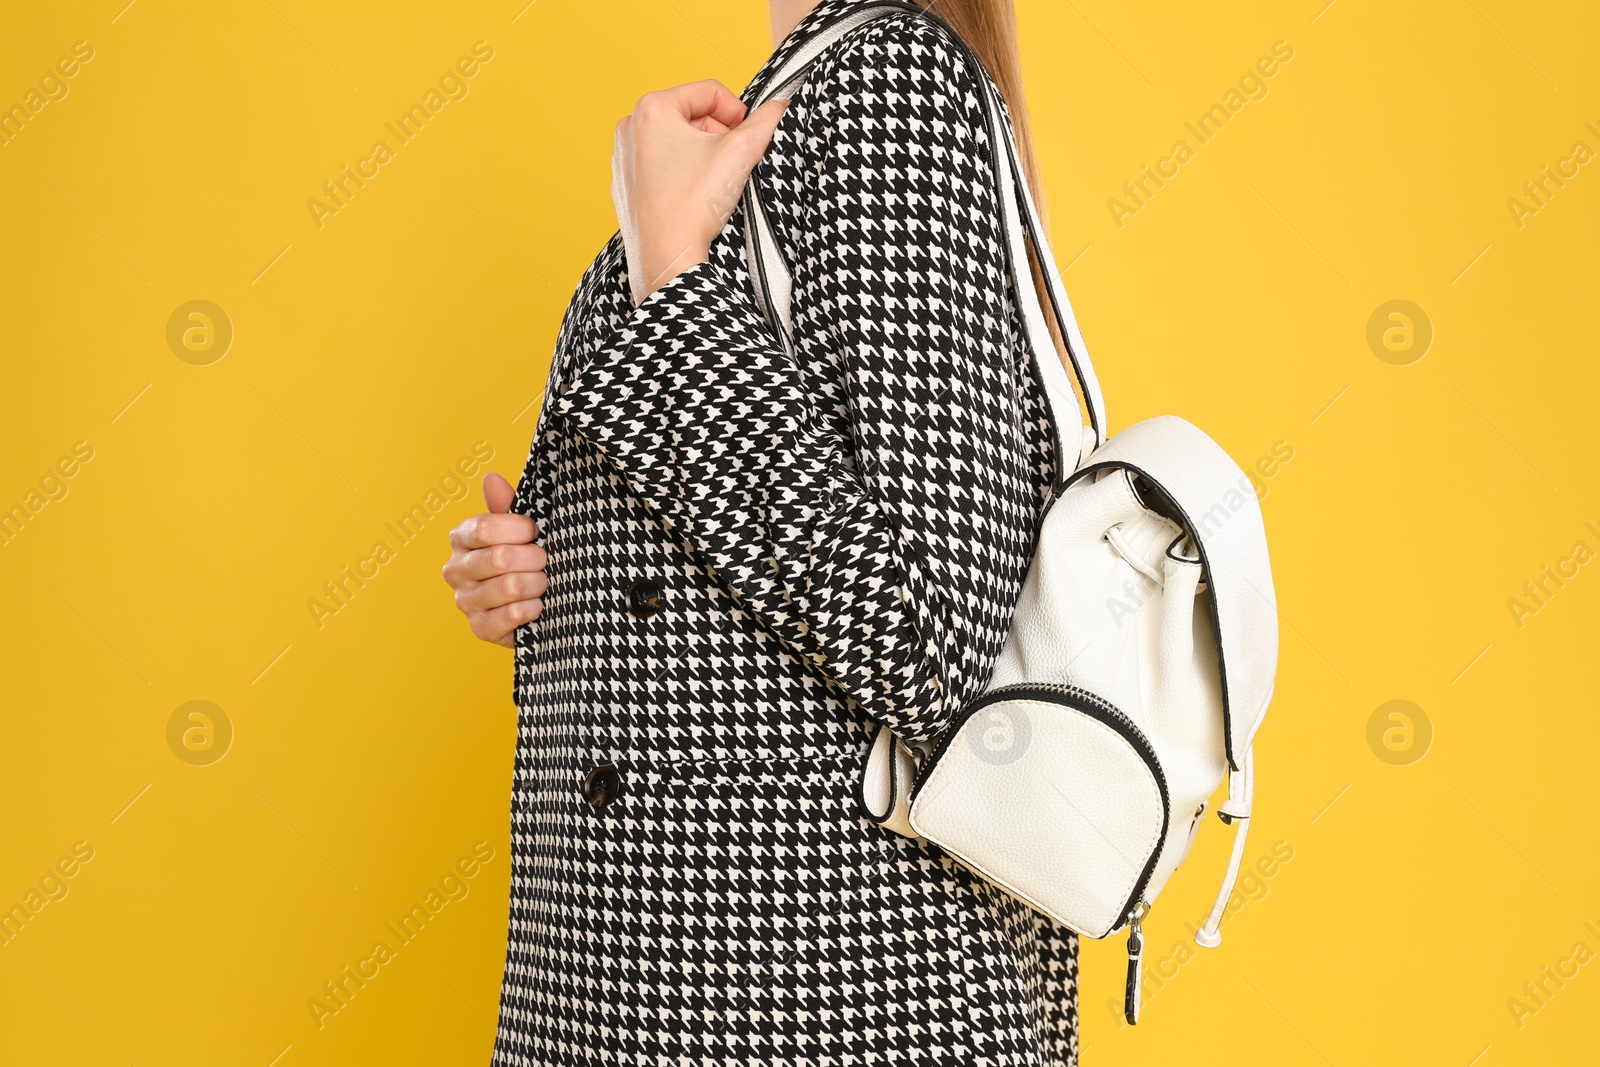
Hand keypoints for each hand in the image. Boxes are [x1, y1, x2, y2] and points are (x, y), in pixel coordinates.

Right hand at [443, 472, 547, 646]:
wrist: (535, 602)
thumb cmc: (525, 557)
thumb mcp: (519, 529)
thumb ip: (506, 504)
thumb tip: (491, 477)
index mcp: (461, 538)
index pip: (484, 528)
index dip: (518, 529)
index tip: (534, 532)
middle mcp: (455, 570)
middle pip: (500, 558)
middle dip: (534, 558)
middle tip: (544, 561)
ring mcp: (466, 602)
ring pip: (509, 587)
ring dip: (537, 584)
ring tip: (543, 582)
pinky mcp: (480, 629)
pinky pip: (511, 616)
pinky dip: (531, 609)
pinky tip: (537, 604)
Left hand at [612, 79, 788, 304]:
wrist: (666, 259)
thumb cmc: (693, 206)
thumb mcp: (740, 153)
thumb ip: (766, 121)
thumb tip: (782, 106)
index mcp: (651, 109)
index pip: (709, 91)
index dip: (738, 111)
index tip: (748, 137)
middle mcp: (630, 128)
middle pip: (692, 115)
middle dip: (719, 134)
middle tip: (734, 162)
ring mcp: (624, 159)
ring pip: (677, 141)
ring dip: (703, 154)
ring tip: (714, 181)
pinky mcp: (626, 186)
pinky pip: (662, 166)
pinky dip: (683, 174)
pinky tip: (694, 197)